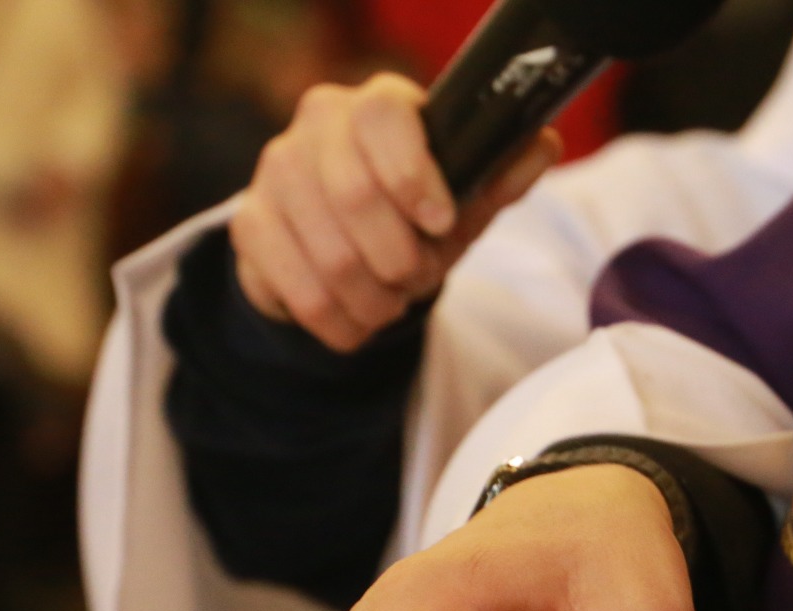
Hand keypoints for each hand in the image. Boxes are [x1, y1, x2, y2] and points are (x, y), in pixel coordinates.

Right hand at [232, 72, 561, 352]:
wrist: (341, 245)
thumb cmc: (409, 214)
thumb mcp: (461, 198)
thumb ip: (500, 174)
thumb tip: (541, 144)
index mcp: (374, 106)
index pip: (384, 118)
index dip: (415, 176)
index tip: (440, 223)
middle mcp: (314, 127)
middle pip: (354, 197)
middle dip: (400, 259)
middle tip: (415, 279)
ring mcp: (273, 175)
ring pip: (330, 259)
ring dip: (375, 300)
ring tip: (389, 303)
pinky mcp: (250, 228)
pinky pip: (302, 294)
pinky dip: (343, 324)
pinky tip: (357, 319)